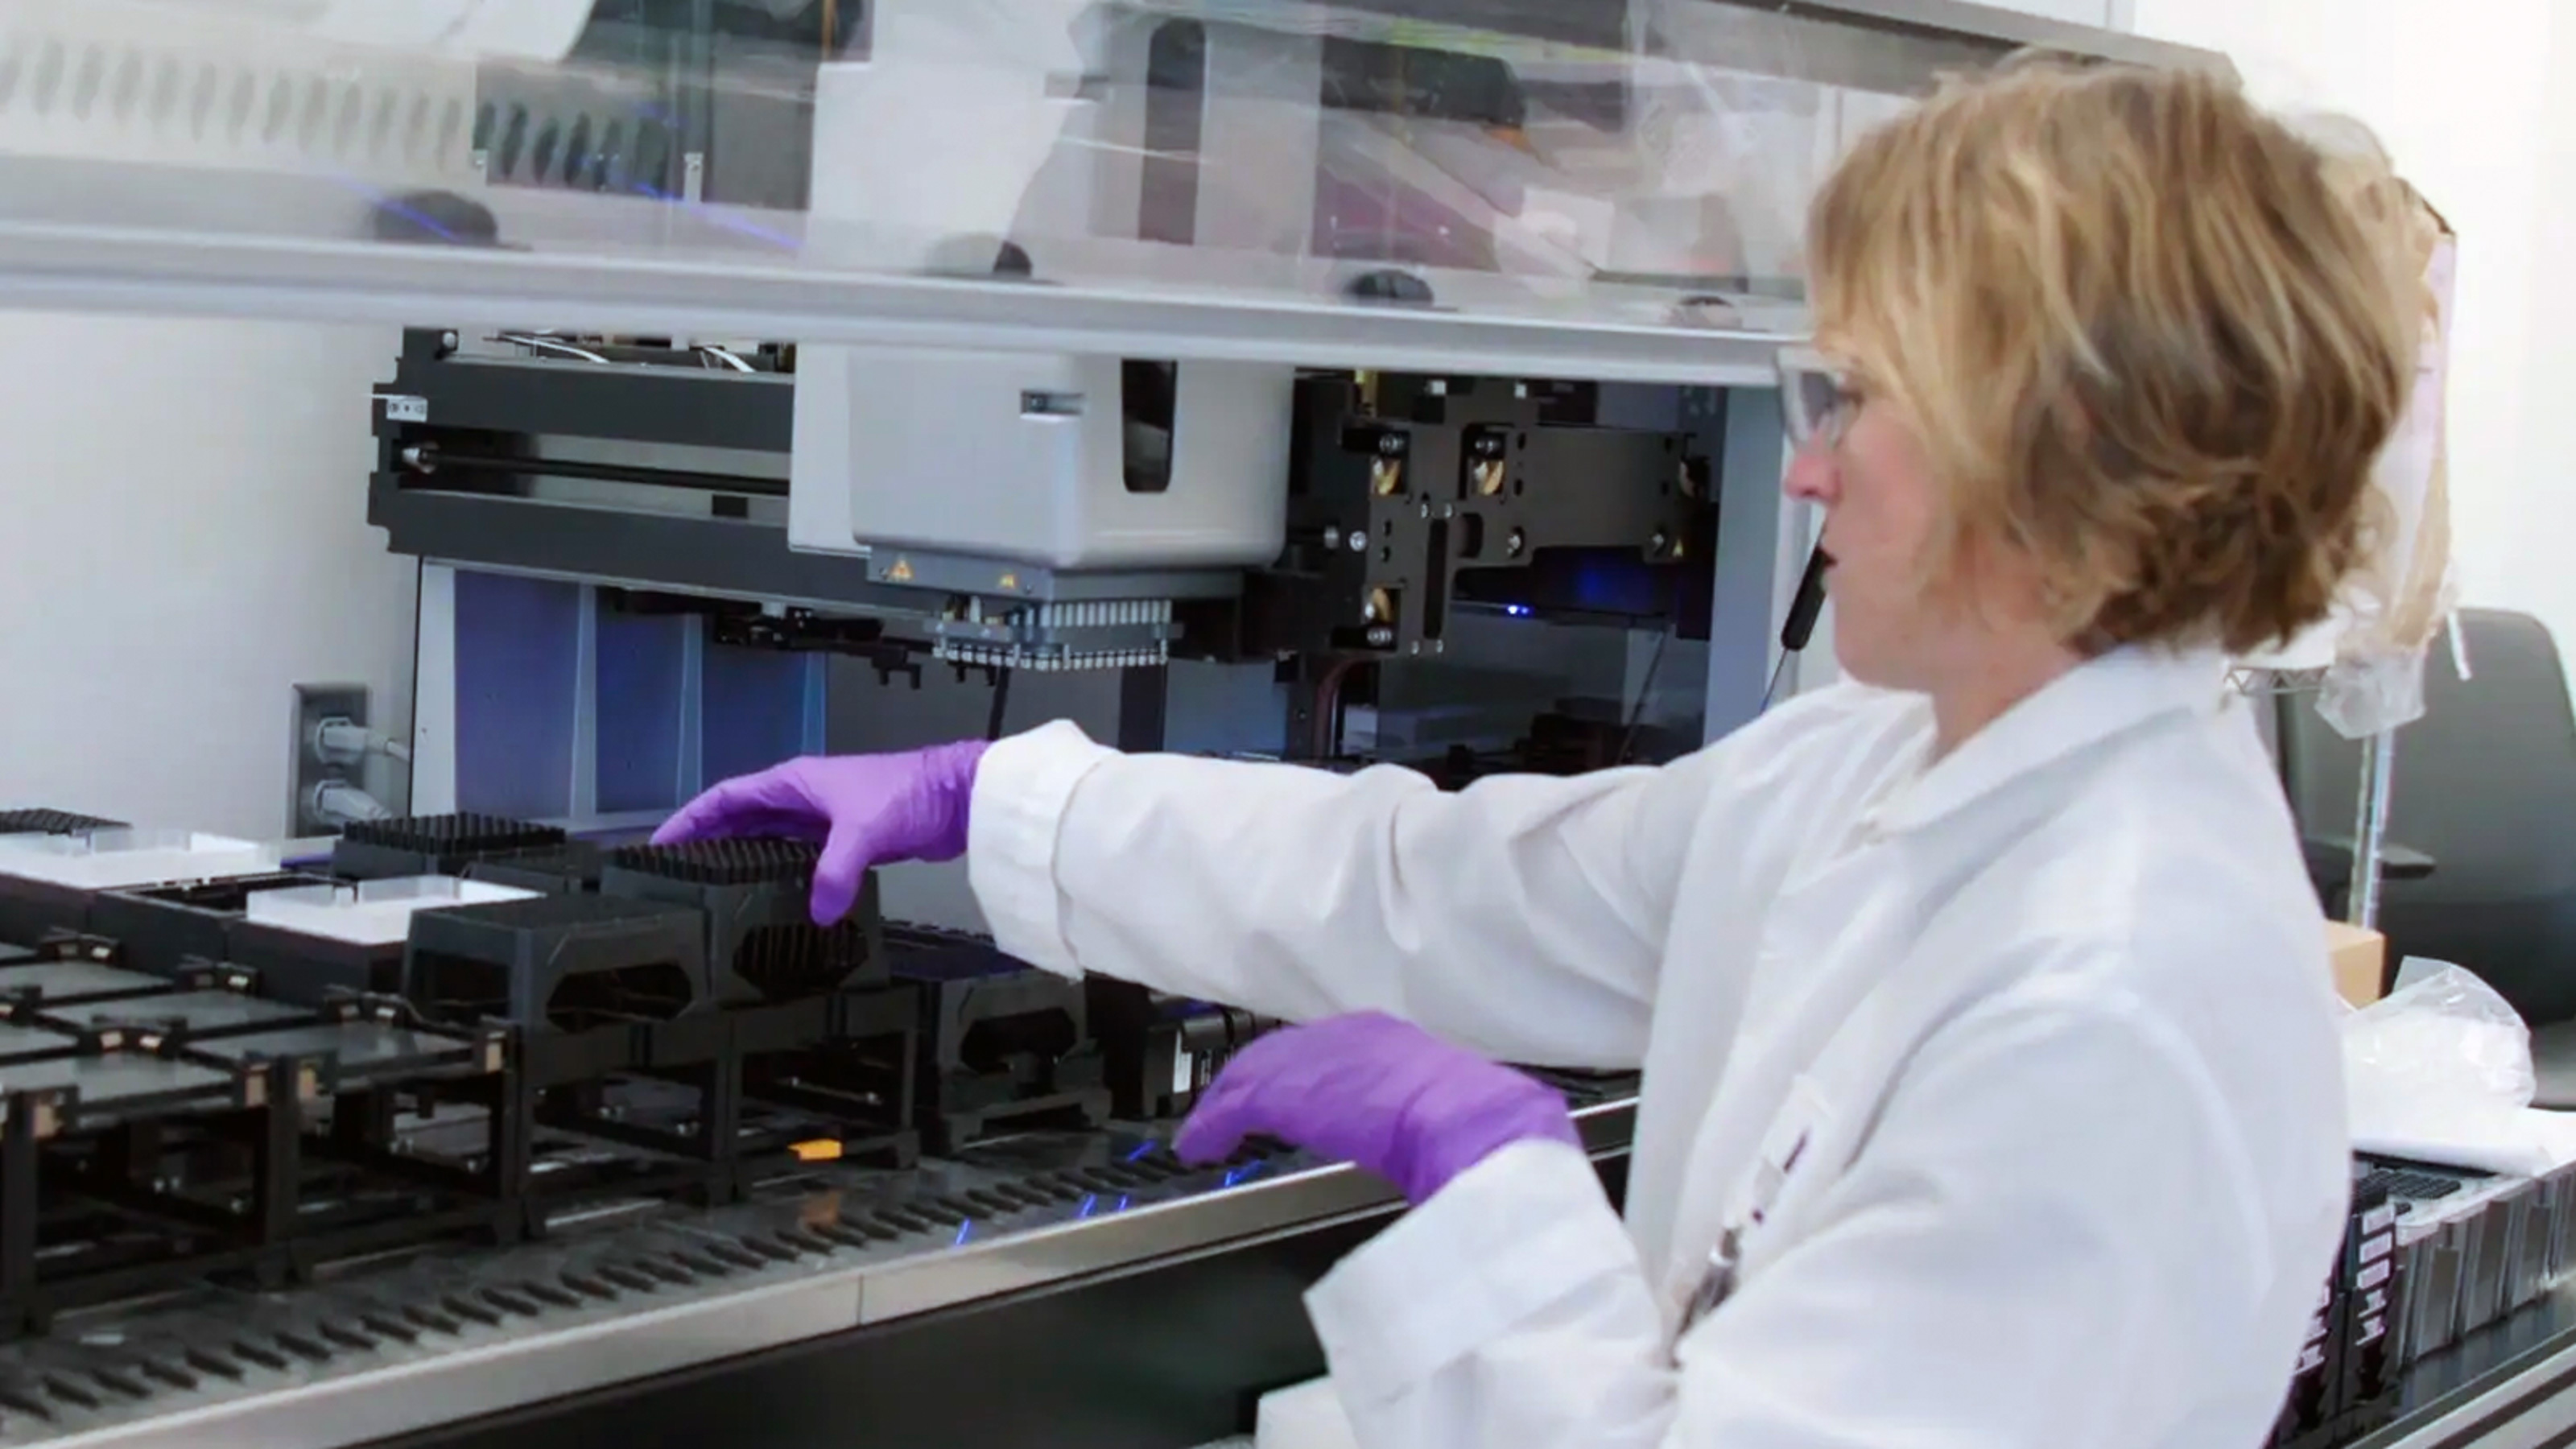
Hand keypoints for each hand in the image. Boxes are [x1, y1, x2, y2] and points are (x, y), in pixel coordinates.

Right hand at [652, 742, 989, 924]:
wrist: (960, 796)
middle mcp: (802, 797)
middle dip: (708, 844)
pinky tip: (773, 901)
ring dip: (743, 861)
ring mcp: (824, 819)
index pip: (726, 797)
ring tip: (713, 895)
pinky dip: (782, 875)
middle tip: (677, 879)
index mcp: (794, 781)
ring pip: (770, 840)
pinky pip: (801, 858)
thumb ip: (835, 871)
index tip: (659, 844)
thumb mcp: (864, 830)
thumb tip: (818, 913)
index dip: (691, 818)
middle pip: (742, 820)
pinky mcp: (847, 841)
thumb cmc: (909, 795)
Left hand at [1175, 1012, 1579, 1204]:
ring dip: (1225, 1105)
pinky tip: (1200, 1146)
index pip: (1323, 1048)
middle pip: (1279, 1053)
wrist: (1473, 1126)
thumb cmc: (1479, 1124)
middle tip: (1228, 1108)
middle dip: (1251, 1079)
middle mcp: (1344, 1035)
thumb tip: (1434, 1136)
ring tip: (1206, 1132)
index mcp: (1386, 1037)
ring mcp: (1312, 1060)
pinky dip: (1213, 1126)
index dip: (1295, 1071)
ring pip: (1251, 1075)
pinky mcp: (1286, 1092)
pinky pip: (1235, 1106)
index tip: (1283, 1093)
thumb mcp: (1448, 1107)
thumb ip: (1426, 1111)